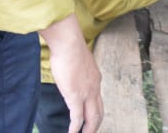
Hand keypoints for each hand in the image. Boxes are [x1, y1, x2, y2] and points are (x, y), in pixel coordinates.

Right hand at [40, 14, 103, 132]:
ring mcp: (86, 93)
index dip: (95, 111)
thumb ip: (77, 69)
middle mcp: (95, 87)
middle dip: (95, 125)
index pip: (98, 99)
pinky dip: (75, 128)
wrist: (69, 43)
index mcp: (95, 78)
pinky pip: (77, 118)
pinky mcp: (75, 96)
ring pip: (92, 118)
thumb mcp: (78, 60)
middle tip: (90, 132)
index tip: (90, 118)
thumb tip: (70, 69)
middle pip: (99, 112)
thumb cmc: (70, 47)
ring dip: (89, 130)